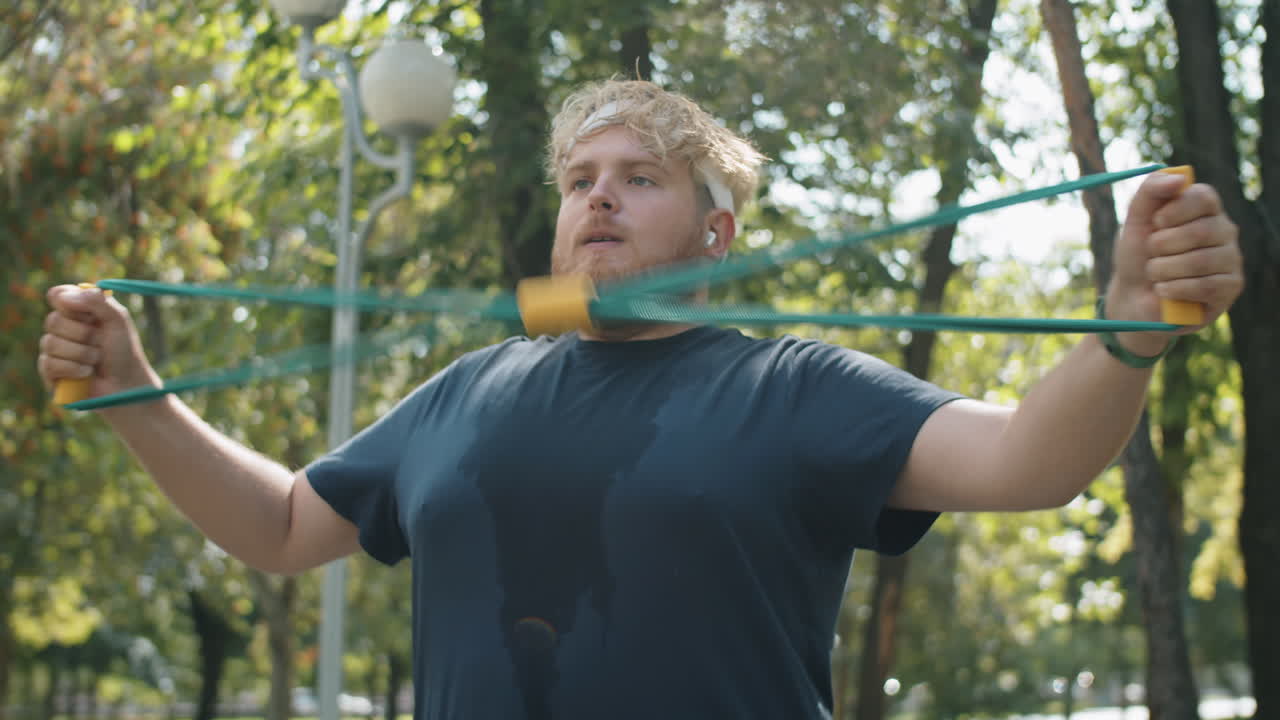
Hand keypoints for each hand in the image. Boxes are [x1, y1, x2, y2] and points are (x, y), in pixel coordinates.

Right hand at [38, 285, 159, 404]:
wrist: (126, 384)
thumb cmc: (124, 351)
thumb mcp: (118, 320)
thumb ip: (98, 301)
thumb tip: (66, 296)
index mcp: (78, 311)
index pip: (57, 295)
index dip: (68, 302)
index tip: (89, 314)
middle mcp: (62, 328)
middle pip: (53, 320)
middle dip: (83, 334)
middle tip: (100, 342)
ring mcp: (53, 349)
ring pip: (50, 343)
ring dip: (82, 353)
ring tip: (97, 360)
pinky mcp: (49, 371)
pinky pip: (49, 364)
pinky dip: (74, 369)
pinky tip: (87, 373)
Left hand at [1105, 171, 1242, 354]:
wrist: (1133, 296)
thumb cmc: (1138, 255)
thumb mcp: (1135, 221)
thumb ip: (1151, 191)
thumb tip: (1179, 177)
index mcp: (1204, 209)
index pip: (1204, 197)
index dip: (1175, 210)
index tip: (1155, 223)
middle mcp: (1224, 230)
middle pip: (1202, 230)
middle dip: (1162, 246)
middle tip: (1151, 254)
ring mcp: (1230, 259)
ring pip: (1201, 261)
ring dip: (1164, 270)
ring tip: (1155, 274)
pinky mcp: (1230, 287)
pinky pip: (1207, 286)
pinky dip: (1175, 289)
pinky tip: (1164, 290)